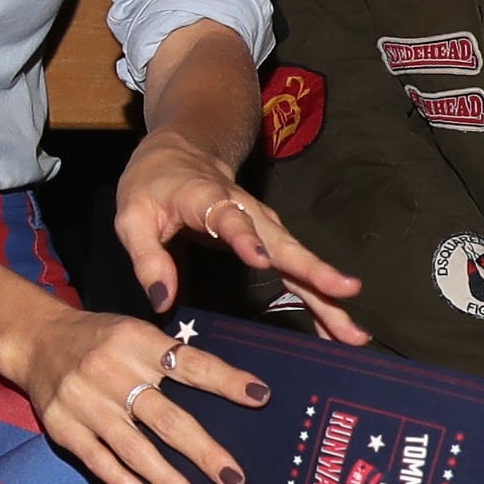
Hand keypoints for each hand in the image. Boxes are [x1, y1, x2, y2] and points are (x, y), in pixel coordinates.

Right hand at [0, 302, 268, 483]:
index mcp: (137, 342)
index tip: (261, 398)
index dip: (226, 381)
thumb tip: (229, 393)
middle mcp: (111, 371)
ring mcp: (84, 402)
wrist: (34, 340)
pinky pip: (98, 460)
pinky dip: (124, 483)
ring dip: (168, 480)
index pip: (190, 364)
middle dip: (203, 451)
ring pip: (134, 448)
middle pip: (166, 418)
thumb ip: (171, 358)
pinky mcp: (63, 426)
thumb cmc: (99, 340)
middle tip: (234, 480)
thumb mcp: (135, 333)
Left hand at [113, 132, 369, 346]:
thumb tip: (162, 302)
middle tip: (345, 295)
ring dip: (327, 294)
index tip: (263, 259)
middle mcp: (246, 211)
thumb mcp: (131, 217)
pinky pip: (296, 271)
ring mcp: (264, 226)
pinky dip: (318, 298)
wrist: (181, 152)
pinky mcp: (270, 240)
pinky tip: (335, 328)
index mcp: (207, 199)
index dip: (245, 238)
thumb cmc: (153, 186)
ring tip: (352, 331)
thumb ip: (147, 258)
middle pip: (283, 242)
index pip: (228, 218)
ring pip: (299, 260)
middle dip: (314, 271)